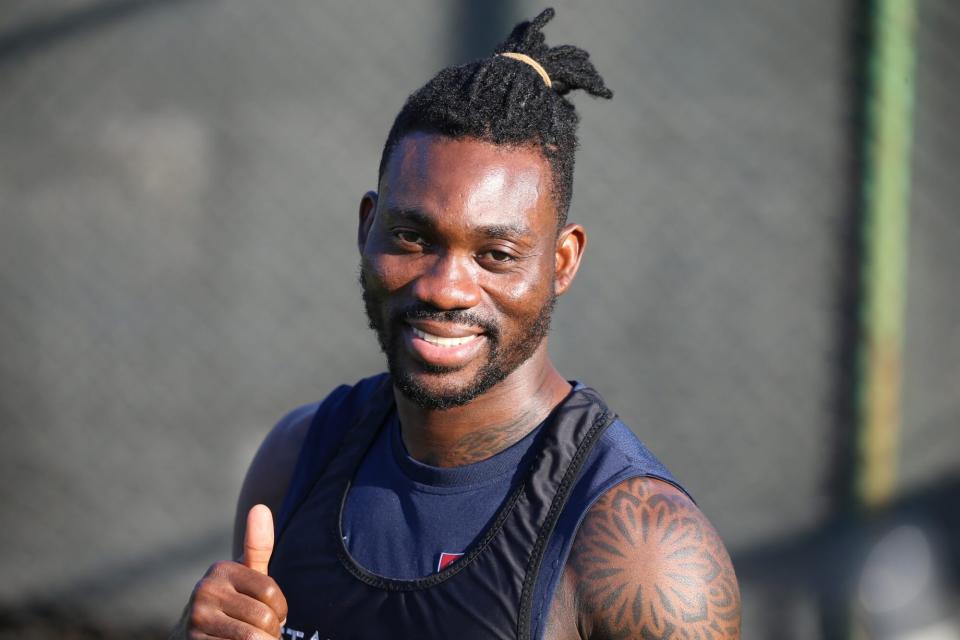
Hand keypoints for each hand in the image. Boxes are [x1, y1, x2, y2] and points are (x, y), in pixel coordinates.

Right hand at [176, 505, 287, 638]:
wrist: (193, 638)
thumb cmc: (231, 604)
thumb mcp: (245, 576)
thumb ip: (258, 546)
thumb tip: (260, 507)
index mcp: (221, 570)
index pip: (270, 592)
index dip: (281, 609)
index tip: (275, 615)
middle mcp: (204, 591)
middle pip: (263, 617)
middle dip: (272, 631)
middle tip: (264, 633)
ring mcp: (197, 620)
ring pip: (252, 638)